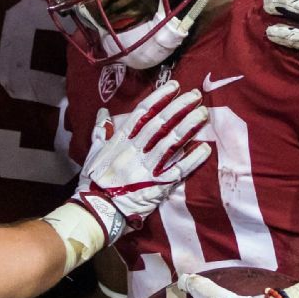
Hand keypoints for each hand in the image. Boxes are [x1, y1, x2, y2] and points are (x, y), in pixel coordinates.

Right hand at [75, 79, 210, 242]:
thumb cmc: (94, 181)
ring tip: (203, 114)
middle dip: (179, 107)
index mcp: (120, 141)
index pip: (142, 113)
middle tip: (195, 95)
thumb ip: (100, 131)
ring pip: (172, 143)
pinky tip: (205, 148)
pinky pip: (179, 170)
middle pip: (161, 124)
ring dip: (189, 127)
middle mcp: (135, 151)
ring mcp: (148, 168)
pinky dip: (192, 159)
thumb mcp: (93, 153)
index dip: (159, 98)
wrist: (98, 210)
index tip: (174, 87)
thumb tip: (103, 112)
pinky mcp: (158, 186)